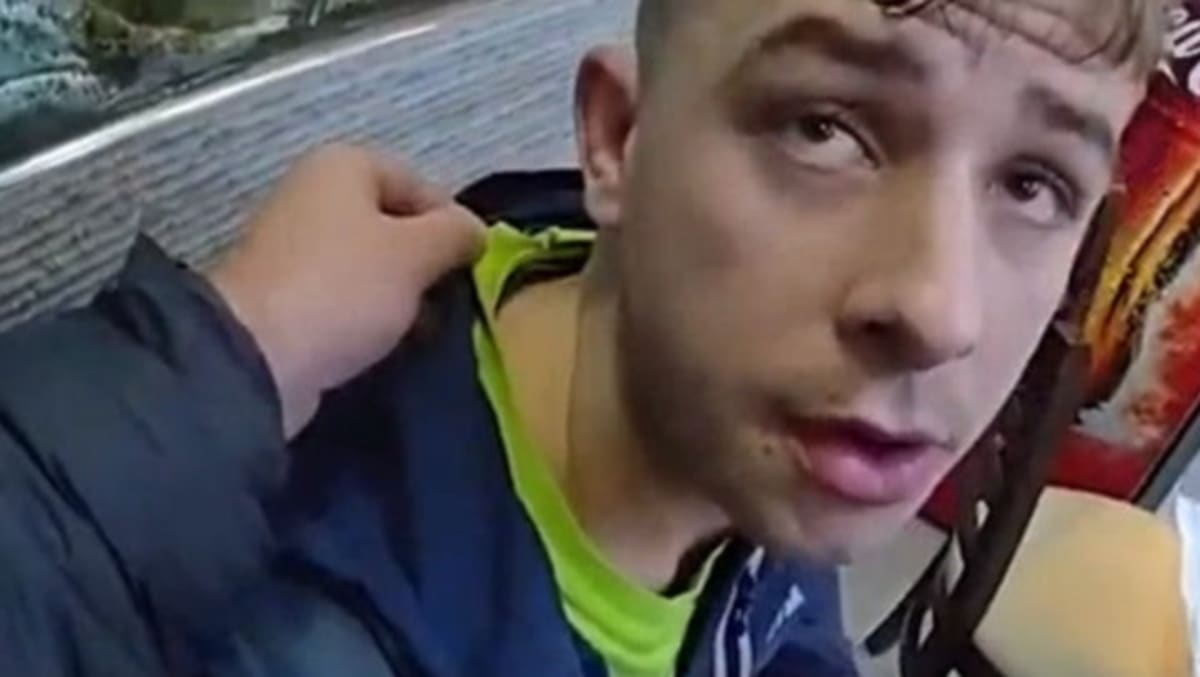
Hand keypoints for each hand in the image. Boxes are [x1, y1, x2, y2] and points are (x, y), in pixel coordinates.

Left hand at [207, 144, 484, 436]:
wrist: (255, 359)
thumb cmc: (342, 289)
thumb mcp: (416, 253)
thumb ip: (456, 234)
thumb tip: (475, 231)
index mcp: (342, 167)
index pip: (420, 184)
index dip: (453, 223)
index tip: (473, 266)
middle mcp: (313, 197)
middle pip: (393, 226)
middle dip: (427, 263)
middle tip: (453, 301)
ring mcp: (295, 250)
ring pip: (370, 267)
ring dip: (402, 296)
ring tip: (424, 331)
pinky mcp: (285, 298)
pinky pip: (344, 300)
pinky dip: (368, 318)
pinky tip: (387, 345)